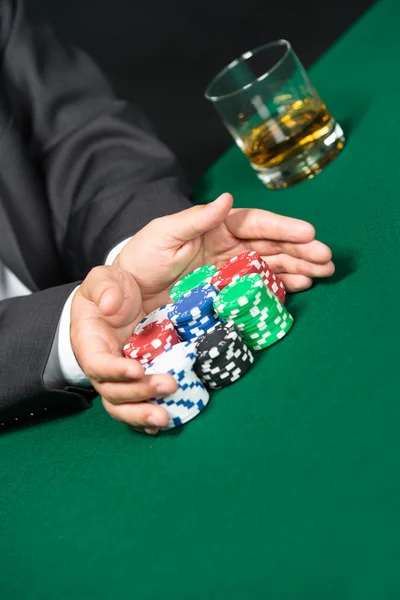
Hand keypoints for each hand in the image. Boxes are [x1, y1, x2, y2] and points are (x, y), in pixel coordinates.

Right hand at [71, 266, 175, 433]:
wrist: (125, 299)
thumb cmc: (110, 291)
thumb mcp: (104, 279)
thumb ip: (104, 287)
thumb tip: (111, 305)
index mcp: (90, 343)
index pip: (97, 363)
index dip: (114, 370)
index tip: (136, 369)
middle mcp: (104, 366)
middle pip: (112, 392)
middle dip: (138, 394)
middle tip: (168, 385)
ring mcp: (121, 378)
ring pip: (124, 405)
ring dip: (142, 414)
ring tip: (165, 418)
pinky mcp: (138, 381)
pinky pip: (139, 404)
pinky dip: (148, 419)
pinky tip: (166, 422)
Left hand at [114, 193, 334, 310]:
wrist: (129, 291)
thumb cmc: (143, 256)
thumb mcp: (165, 233)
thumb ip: (196, 218)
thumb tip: (226, 199)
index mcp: (217, 226)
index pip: (256, 224)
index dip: (283, 227)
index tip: (309, 233)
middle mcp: (229, 246)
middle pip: (272, 244)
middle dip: (301, 250)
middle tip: (327, 259)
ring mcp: (231, 269)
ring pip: (272, 264)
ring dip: (298, 268)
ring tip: (322, 273)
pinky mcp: (228, 291)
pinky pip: (260, 286)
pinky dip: (281, 286)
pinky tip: (300, 286)